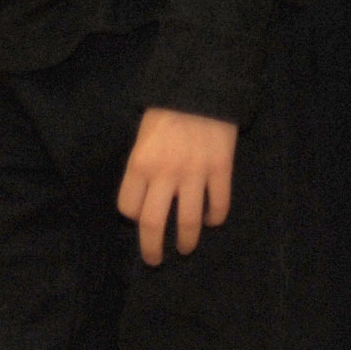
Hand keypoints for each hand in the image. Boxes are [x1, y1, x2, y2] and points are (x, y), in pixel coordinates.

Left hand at [118, 106, 235, 264]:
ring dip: (186, 240)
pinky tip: (211, 221)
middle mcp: (164, 174)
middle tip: (154, 260)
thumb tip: (144, 194)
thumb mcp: (142, 138)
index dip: (132, 217)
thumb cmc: (166, 112)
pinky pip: (218, 205)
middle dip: (152, 248)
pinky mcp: (221, 171)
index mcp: (139, 165)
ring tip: (184, 248)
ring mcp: (195, 174)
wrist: (202, 89)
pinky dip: (215, 218)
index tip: (137, 219)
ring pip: (188, 221)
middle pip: (153, 222)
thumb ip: (142, 167)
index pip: (129, 207)